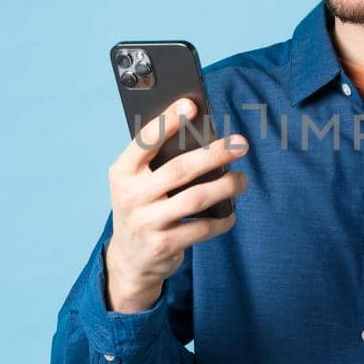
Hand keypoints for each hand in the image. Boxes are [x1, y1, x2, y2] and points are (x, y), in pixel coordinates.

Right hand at [105, 98, 248, 312]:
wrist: (129, 258)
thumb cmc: (141, 206)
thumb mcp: (137, 183)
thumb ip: (157, 162)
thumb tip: (202, 134)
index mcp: (121, 173)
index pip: (145, 141)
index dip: (168, 121)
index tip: (191, 104)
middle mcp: (130, 196)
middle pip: (180, 169)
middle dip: (215, 154)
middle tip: (240, 144)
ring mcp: (146, 222)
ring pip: (196, 198)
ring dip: (226, 186)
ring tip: (242, 179)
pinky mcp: (164, 245)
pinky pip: (202, 228)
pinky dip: (222, 219)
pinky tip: (231, 212)